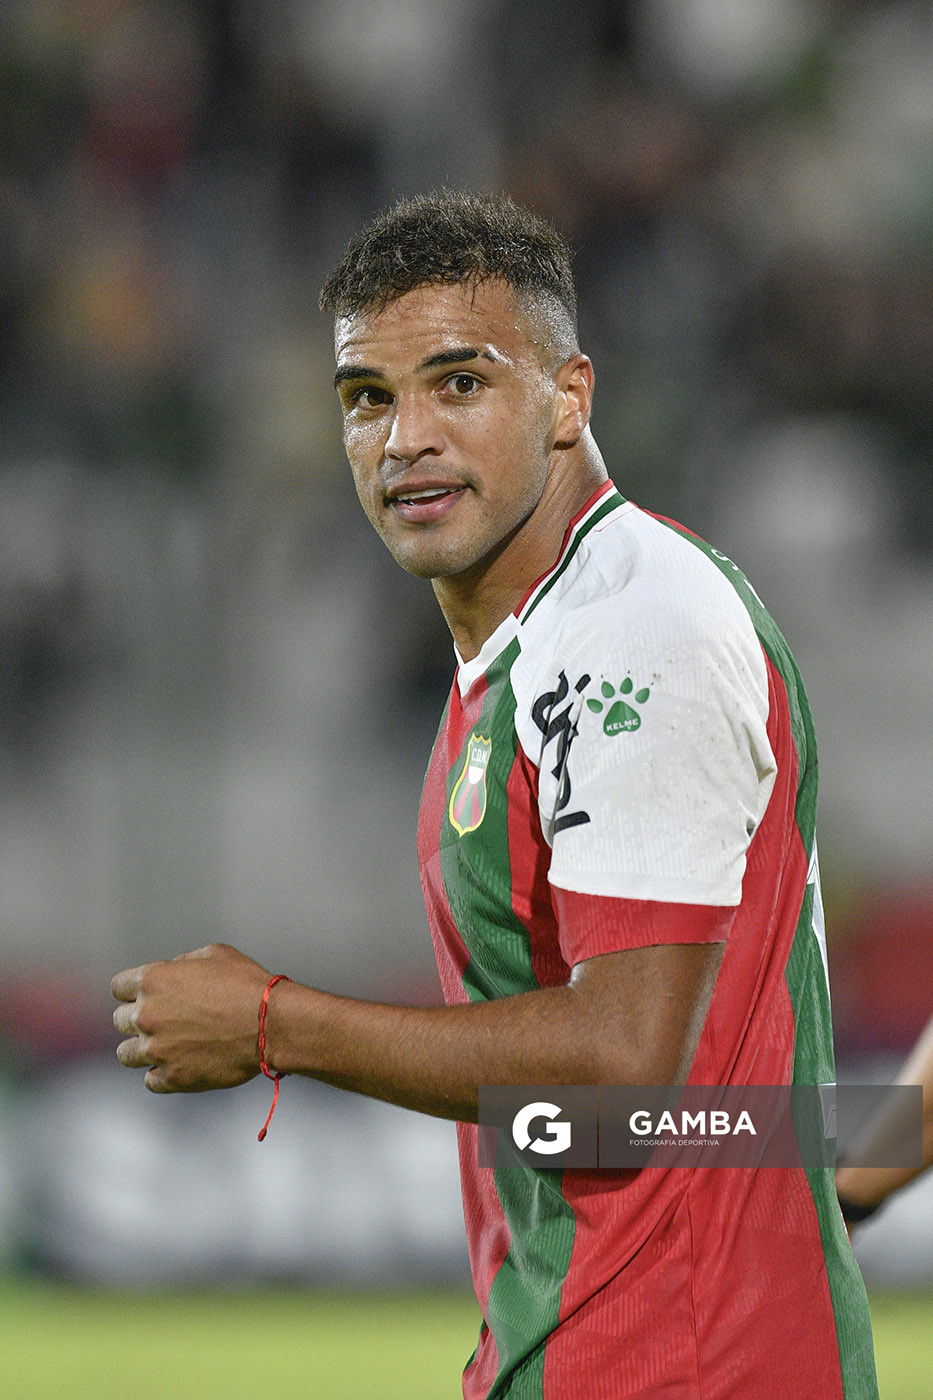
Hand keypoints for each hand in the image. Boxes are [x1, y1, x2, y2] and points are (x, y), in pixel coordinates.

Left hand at [111, 943, 272, 1092]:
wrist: (271, 1024)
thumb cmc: (247, 985)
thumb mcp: (215, 955)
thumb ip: (183, 963)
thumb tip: (173, 973)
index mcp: (153, 980)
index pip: (118, 987)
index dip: (133, 990)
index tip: (146, 996)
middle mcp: (147, 1015)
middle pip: (119, 1020)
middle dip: (138, 1019)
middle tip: (162, 1021)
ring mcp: (157, 1049)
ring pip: (126, 1054)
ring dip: (143, 1048)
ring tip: (165, 1046)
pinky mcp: (172, 1077)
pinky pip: (150, 1080)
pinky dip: (161, 1073)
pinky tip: (179, 1064)